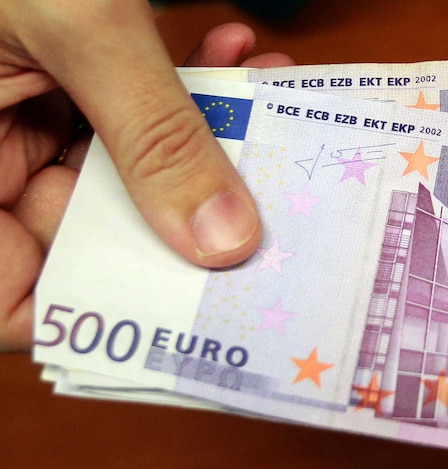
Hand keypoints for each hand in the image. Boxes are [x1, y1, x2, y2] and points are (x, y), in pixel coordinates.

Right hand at [0, 3, 292, 351]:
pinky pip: (125, 109)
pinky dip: (182, 85)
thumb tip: (225, 243)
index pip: (8, 299)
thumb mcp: (73, 22)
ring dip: (203, 140)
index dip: (91, 313)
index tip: (194, 304)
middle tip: (269, 208)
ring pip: (123, 170)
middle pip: (85, 236)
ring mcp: (15, 115)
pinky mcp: (54, 77)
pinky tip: (233, 53)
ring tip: (273, 113)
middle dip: (185, 216)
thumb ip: (151, 135)